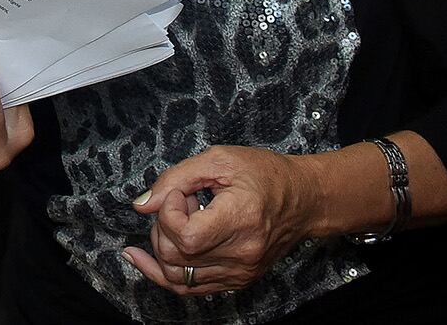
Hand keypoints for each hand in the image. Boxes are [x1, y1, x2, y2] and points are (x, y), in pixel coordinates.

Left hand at [123, 145, 318, 295]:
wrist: (303, 200)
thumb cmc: (265, 174)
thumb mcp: (219, 159)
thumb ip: (175, 179)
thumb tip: (142, 205)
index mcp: (240, 220)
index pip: (184, 235)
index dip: (169, 211)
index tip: (181, 193)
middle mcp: (241, 254)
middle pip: (176, 256)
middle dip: (163, 226)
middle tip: (182, 202)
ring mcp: (239, 272)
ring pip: (177, 277)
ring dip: (164, 247)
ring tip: (180, 221)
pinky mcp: (237, 280)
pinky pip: (190, 288)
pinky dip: (165, 272)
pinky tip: (144, 258)